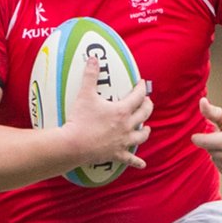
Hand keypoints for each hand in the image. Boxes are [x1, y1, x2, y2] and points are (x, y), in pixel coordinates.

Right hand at [62, 56, 152, 170]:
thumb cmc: (80, 120)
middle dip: (147, 106)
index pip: (138, 96)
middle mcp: (127, 126)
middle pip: (144, 115)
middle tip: (146, 102)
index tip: (141, 83)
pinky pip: (130, 159)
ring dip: (145, 131)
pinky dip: (137, 162)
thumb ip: (90, 75)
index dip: (141, 88)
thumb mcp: (85, 95)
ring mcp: (123, 141)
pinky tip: (142, 164)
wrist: (74, 144)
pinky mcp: (116, 154)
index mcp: (122, 111)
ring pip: (141, 136)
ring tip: (146, 128)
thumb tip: (93, 58)